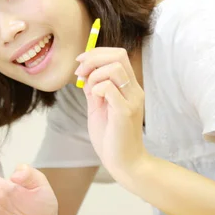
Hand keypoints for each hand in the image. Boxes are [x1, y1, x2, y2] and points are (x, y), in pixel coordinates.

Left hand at [75, 47, 148, 184]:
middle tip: (80, 72)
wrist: (123, 162)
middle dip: (93, 58)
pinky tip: (95, 100)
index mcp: (129, 87)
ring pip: (114, 69)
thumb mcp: (98, 107)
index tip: (80, 62)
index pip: (118, 54)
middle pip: (119, 55)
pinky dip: (97, 89)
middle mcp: (134, 90)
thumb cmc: (111, 137)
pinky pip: (110, 88)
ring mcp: (132, 100)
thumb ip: (94, 89)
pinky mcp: (125, 112)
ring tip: (89, 91)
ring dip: (95, 75)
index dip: (96, 53)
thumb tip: (84, 72)